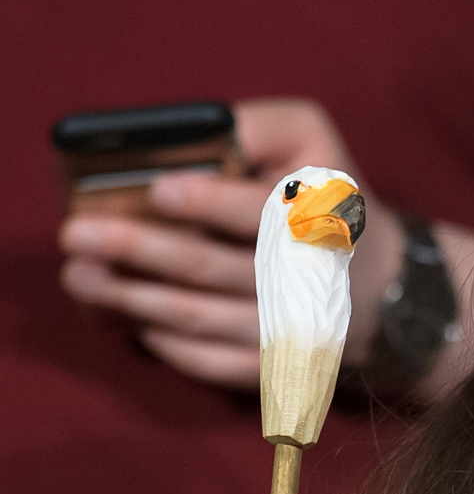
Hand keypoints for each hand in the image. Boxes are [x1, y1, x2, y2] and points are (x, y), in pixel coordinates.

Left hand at [58, 98, 418, 387]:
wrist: (377, 284)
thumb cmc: (326, 197)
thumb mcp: (311, 138)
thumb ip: (258, 126)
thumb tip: (187, 139)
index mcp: (318, 213)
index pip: (260, 211)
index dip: (209, 201)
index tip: (158, 190)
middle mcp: (304, 278)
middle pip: (208, 267)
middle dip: (137, 251)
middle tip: (76, 235)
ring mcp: (288, 331)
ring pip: (197, 318)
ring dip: (130, 300)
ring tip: (78, 277)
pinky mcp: (274, 367)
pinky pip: (209, 362)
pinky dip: (163, 344)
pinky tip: (126, 320)